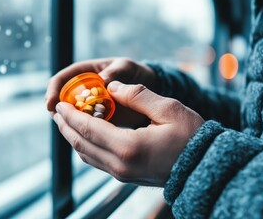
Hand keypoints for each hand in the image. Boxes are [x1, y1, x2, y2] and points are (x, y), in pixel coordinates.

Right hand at [46, 58, 158, 127]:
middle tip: (61, 122)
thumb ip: (115, 72)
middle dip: (59, 112)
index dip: (53, 91)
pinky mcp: (97, 122)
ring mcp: (88, 107)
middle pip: (60, 102)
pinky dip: (86, 134)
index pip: (60, 80)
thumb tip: (103, 80)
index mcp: (84, 73)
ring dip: (71, 125)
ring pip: (71, 118)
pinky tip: (92, 139)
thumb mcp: (126, 67)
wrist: (151, 89)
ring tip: (78, 131)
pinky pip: (86, 130)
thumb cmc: (135, 73)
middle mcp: (81, 91)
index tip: (51, 102)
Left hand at [52, 81, 203, 186]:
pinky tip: (87, 136)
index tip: (59, 103)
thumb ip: (137, 95)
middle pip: (81, 144)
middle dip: (66, 127)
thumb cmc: (192, 137)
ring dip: (74, 138)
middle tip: (57, 111)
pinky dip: (87, 147)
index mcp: (128, 146)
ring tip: (67, 122)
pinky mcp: (127, 176)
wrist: (204, 167)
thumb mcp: (168, 109)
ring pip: (87, 156)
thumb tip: (112, 85)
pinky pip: (98, 161)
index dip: (70, 115)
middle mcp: (120, 164)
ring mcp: (123, 174)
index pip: (88, 128)